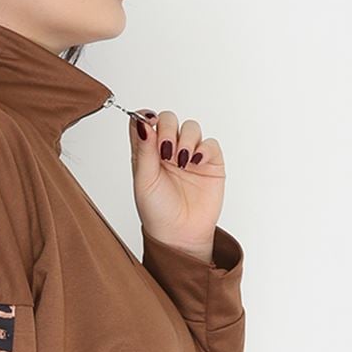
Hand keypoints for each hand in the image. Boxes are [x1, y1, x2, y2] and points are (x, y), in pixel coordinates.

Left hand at [127, 107, 225, 256]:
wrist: (179, 235)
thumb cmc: (157, 212)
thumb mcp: (143, 181)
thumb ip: (143, 150)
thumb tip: (142, 122)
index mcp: (148, 153)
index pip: (145, 122)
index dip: (145, 117)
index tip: (147, 123)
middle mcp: (168, 150)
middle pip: (169, 119)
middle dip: (168, 129)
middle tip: (165, 151)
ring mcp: (190, 154)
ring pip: (190, 127)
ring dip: (185, 140)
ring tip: (181, 162)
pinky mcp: (209, 162)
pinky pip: (209, 143)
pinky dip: (203, 148)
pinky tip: (195, 161)